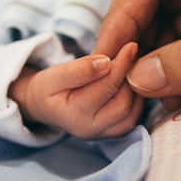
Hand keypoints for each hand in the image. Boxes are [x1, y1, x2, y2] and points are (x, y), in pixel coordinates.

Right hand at [8, 42, 142, 139]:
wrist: (44, 106)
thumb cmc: (48, 88)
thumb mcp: (55, 75)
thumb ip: (79, 70)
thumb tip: (106, 62)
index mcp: (75, 114)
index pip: (106, 87)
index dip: (121, 64)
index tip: (131, 46)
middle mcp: (91, 129)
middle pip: (123, 103)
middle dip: (129, 78)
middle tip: (131, 56)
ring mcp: (102, 134)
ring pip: (131, 112)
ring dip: (135, 89)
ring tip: (129, 68)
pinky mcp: (111, 133)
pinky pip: (132, 118)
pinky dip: (136, 100)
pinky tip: (129, 83)